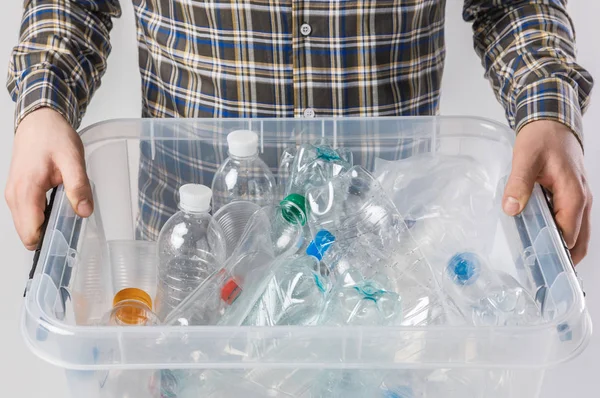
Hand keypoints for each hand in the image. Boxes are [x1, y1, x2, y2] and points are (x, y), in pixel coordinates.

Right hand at [5, 108, 92, 249]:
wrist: (39, 121)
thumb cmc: (53, 137)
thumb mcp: (72, 160)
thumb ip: (78, 186)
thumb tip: (84, 211)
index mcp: (26, 191)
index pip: (31, 233)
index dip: (49, 241)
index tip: (69, 239)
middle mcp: (14, 196)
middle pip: (28, 234)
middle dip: (49, 237)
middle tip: (72, 228)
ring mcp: (14, 195)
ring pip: (27, 226)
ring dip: (46, 227)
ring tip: (67, 216)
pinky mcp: (17, 192)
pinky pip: (28, 215)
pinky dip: (42, 217)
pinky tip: (59, 208)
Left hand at [503, 120, 591, 264]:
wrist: (552, 123)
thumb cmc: (542, 139)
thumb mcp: (525, 159)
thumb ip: (519, 184)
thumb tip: (512, 209)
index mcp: (573, 194)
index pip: (569, 234)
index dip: (556, 253)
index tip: (539, 267)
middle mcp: (582, 200)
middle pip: (579, 241)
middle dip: (563, 260)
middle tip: (541, 276)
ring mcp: (580, 200)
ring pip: (578, 234)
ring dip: (562, 249)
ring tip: (540, 264)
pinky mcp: (574, 197)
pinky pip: (572, 223)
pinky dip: (561, 235)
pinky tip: (541, 240)